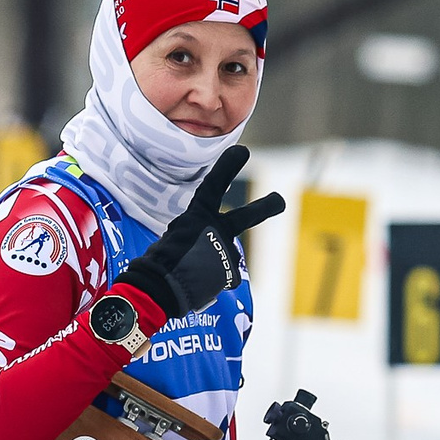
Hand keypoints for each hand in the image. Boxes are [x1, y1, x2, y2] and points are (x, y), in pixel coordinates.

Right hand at [117, 146, 284, 319]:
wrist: (161, 288)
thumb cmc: (160, 262)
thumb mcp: (175, 237)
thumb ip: (196, 234)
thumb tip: (207, 245)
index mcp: (198, 216)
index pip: (215, 185)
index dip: (229, 166)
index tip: (243, 151)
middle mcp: (217, 229)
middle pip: (248, 215)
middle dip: (266, 207)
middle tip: (280, 201)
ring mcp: (226, 251)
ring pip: (224, 255)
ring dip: (211, 264)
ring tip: (191, 273)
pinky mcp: (231, 273)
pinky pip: (223, 275)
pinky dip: (211, 280)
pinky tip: (197, 284)